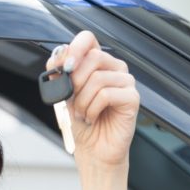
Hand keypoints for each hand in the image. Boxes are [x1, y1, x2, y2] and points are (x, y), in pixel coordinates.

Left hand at [47, 31, 139, 170]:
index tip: (64, 67)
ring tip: (82, 114)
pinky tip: (92, 118)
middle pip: (93, 57)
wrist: (93, 150)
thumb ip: (60, 74)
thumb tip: (57, 58)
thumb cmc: (81, 122)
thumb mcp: (63, 95)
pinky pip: (106, 95)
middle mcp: (114, 68)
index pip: (88, 38)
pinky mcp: (132, 98)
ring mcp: (126, 82)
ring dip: (82, 101)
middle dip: (75, 81)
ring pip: (98, 78)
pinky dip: (92, 109)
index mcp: (98, 63)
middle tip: (72, 100)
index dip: (74, 48)